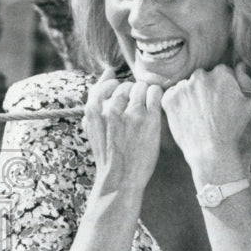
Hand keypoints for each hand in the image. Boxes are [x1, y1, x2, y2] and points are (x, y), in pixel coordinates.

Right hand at [82, 68, 163, 196]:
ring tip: (146, 109)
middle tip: (136, 108)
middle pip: (125, 85)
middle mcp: (111, 110)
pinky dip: (156, 95)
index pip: (104, 85)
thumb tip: (107, 71)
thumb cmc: (108, 153)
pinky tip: (155, 106)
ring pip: (141, 86)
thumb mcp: (93, 128)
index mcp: (94, 112)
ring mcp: (131, 114)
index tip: (120, 100)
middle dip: (131, 94)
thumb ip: (96, 100)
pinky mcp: (150, 119)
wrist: (121, 179)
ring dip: (145, 94)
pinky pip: (155, 92)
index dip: (113, 90)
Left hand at [161, 63, 250, 184]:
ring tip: (197, 114)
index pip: (220, 72)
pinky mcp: (169, 98)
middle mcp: (201, 76)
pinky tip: (186, 115)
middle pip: (201, 77)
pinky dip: (177, 103)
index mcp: (221, 73)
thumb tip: (239, 66)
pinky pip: (172, 95)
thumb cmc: (232, 128)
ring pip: (186, 86)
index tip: (220, 99)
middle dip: (204, 88)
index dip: (221, 86)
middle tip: (208, 108)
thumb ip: (245, 81)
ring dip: (190, 95)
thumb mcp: (249, 103)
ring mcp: (183, 86)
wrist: (211, 149)